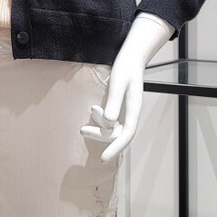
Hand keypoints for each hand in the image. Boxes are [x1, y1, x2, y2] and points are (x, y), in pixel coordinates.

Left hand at [80, 12, 173, 162]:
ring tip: (87, 117)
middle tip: (82, 130)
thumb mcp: (118, 83)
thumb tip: (109, 122)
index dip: (115, 148)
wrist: (131, 58)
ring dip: (99, 127)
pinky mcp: (119, 109)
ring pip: (112, 128)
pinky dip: (100, 119)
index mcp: (134, 109)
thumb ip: (114, 101)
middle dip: (100, 135)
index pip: (126, 134)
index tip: (103, 158)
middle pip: (116, 133)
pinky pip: (110, 121)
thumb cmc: (125, 68)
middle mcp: (131, 114)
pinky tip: (93, 110)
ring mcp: (126, 112)